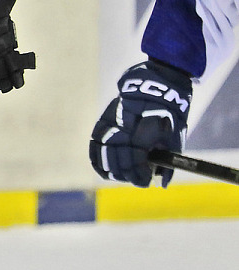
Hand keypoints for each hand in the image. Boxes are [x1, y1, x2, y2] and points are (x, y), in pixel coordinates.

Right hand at [89, 59, 190, 186]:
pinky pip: (95, 142)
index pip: (135, 163)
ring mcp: (112, 123)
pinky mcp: (104, 119)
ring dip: (111, 168)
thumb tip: (161, 183)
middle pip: (118, 160)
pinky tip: (102, 167)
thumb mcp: (174, 138)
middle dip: (126, 174)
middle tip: (135, 179)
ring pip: (104, 152)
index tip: (146, 182)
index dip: (139, 176)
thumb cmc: (169, 114)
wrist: (157, 86)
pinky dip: (97, 157)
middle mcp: (125, 128)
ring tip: (119, 175)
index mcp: (145, 132)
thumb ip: (166, 162)